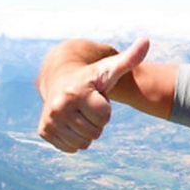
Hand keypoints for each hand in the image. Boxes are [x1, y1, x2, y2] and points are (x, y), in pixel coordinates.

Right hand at [37, 38, 149, 152]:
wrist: (60, 78)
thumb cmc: (91, 76)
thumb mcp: (110, 67)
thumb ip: (130, 58)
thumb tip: (146, 40)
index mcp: (77, 93)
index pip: (104, 118)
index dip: (106, 110)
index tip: (98, 97)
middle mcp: (59, 107)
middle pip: (95, 133)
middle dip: (97, 122)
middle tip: (89, 106)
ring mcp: (49, 120)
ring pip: (83, 143)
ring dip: (87, 132)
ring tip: (81, 113)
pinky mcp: (44, 131)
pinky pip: (71, 148)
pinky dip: (75, 139)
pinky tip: (72, 122)